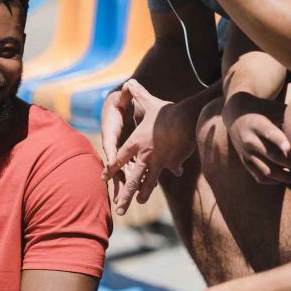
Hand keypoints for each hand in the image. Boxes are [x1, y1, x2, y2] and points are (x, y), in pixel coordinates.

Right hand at [100, 87, 134, 200]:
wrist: (115, 106)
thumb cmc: (118, 102)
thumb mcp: (122, 97)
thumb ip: (127, 93)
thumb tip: (128, 83)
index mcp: (111, 133)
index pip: (111, 148)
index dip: (111, 160)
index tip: (109, 170)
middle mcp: (113, 145)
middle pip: (115, 166)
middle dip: (116, 181)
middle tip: (118, 196)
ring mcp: (118, 151)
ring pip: (121, 171)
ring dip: (123, 185)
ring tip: (124, 201)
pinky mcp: (124, 155)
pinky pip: (128, 169)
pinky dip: (131, 180)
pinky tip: (137, 192)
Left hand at [103, 80, 195, 214]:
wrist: (186, 118)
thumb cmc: (166, 110)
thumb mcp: (150, 101)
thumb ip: (138, 93)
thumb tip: (130, 81)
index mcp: (136, 142)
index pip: (120, 158)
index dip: (111, 169)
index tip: (104, 177)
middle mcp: (145, 155)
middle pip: (132, 179)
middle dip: (125, 195)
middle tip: (119, 209)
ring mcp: (159, 161)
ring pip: (149, 181)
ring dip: (143, 193)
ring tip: (139, 202)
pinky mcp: (173, 161)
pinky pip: (172, 168)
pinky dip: (175, 169)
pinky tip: (178, 172)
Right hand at [223, 93, 290, 184]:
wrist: (236, 113)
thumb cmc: (263, 109)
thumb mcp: (274, 108)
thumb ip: (290, 117)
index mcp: (257, 123)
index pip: (269, 133)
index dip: (280, 141)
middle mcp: (249, 139)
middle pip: (272, 156)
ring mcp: (246, 152)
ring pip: (268, 171)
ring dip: (286, 177)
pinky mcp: (245, 161)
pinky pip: (260, 177)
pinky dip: (274, 181)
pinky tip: (287, 178)